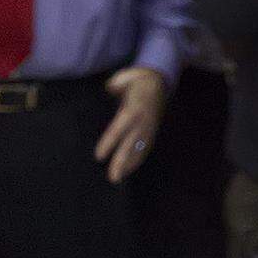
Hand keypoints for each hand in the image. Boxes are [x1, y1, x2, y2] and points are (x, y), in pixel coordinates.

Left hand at [95, 65, 166, 183]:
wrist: (159, 82)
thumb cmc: (136, 81)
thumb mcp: (125, 78)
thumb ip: (115, 85)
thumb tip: (108, 89)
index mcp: (135, 107)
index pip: (121, 127)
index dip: (110, 142)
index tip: (99, 156)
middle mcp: (144, 120)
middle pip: (131, 144)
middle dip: (122, 161)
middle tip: (112, 177)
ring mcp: (149, 128)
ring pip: (140, 150)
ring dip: (129, 165)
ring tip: (117, 179)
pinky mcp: (152, 133)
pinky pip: (145, 149)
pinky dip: (136, 161)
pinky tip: (127, 172)